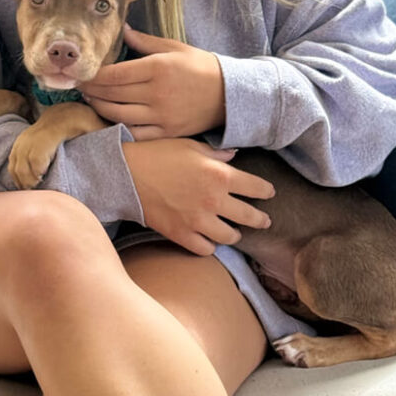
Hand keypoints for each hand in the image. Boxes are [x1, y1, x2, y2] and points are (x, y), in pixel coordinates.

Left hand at [81, 25, 224, 138]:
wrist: (230, 95)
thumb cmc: (201, 66)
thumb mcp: (175, 47)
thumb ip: (145, 41)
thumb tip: (123, 28)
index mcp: (158, 68)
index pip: (115, 74)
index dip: (94, 76)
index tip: (81, 74)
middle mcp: (158, 93)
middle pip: (113, 94)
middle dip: (92, 90)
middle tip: (78, 86)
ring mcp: (162, 116)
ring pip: (119, 115)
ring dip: (99, 108)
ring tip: (90, 100)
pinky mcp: (167, 133)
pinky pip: (135, 133)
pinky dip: (118, 128)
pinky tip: (108, 120)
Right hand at [122, 139, 273, 256]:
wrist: (126, 174)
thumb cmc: (157, 154)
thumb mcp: (190, 146)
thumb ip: (215, 154)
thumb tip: (233, 156)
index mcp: (220, 175)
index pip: (256, 187)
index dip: (266, 191)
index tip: (269, 193)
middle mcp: (214, 200)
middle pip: (250, 216)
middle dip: (260, 218)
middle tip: (264, 220)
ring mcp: (198, 221)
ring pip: (230, 237)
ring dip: (235, 234)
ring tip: (234, 233)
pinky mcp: (181, 234)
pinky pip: (205, 249)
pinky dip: (210, 246)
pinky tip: (209, 241)